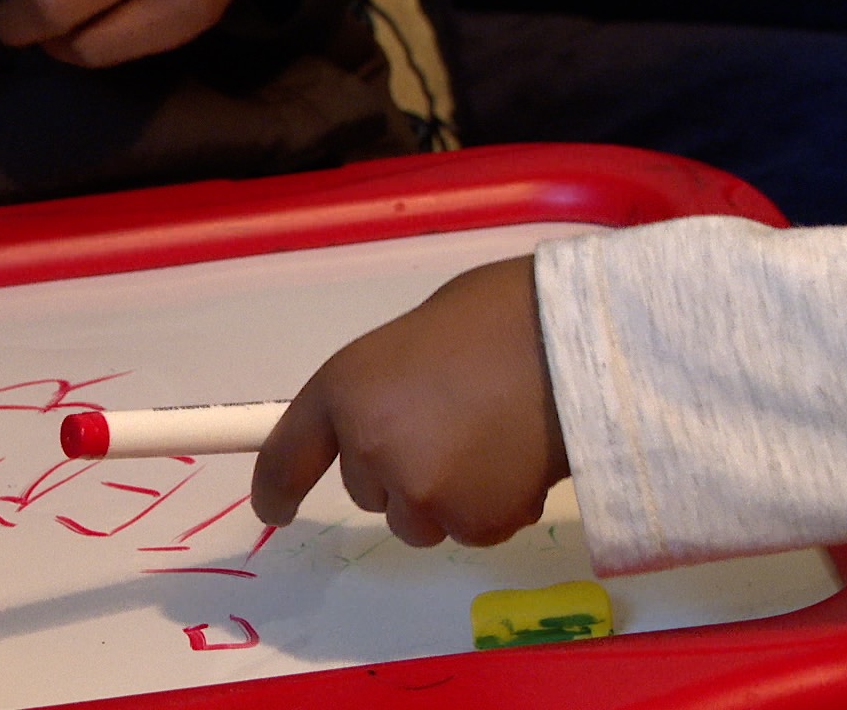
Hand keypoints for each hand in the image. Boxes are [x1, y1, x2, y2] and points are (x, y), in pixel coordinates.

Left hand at [250, 255, 570, 547]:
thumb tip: (389, 421)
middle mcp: (367, 444)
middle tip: (457, 422)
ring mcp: (417, 490)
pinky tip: (521, 459)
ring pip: (420, 518)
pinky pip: (474, 528)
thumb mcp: (412, 342)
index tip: (274, 509)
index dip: (275, 488)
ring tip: (495, 439)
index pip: (286, 453)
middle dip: (403, 469)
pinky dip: (496, 506)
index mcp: (344, 387)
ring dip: (449, 495)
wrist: (572, 340)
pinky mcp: (469, 522)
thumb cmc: (497, 318)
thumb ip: (385, 390)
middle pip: (369, 490)